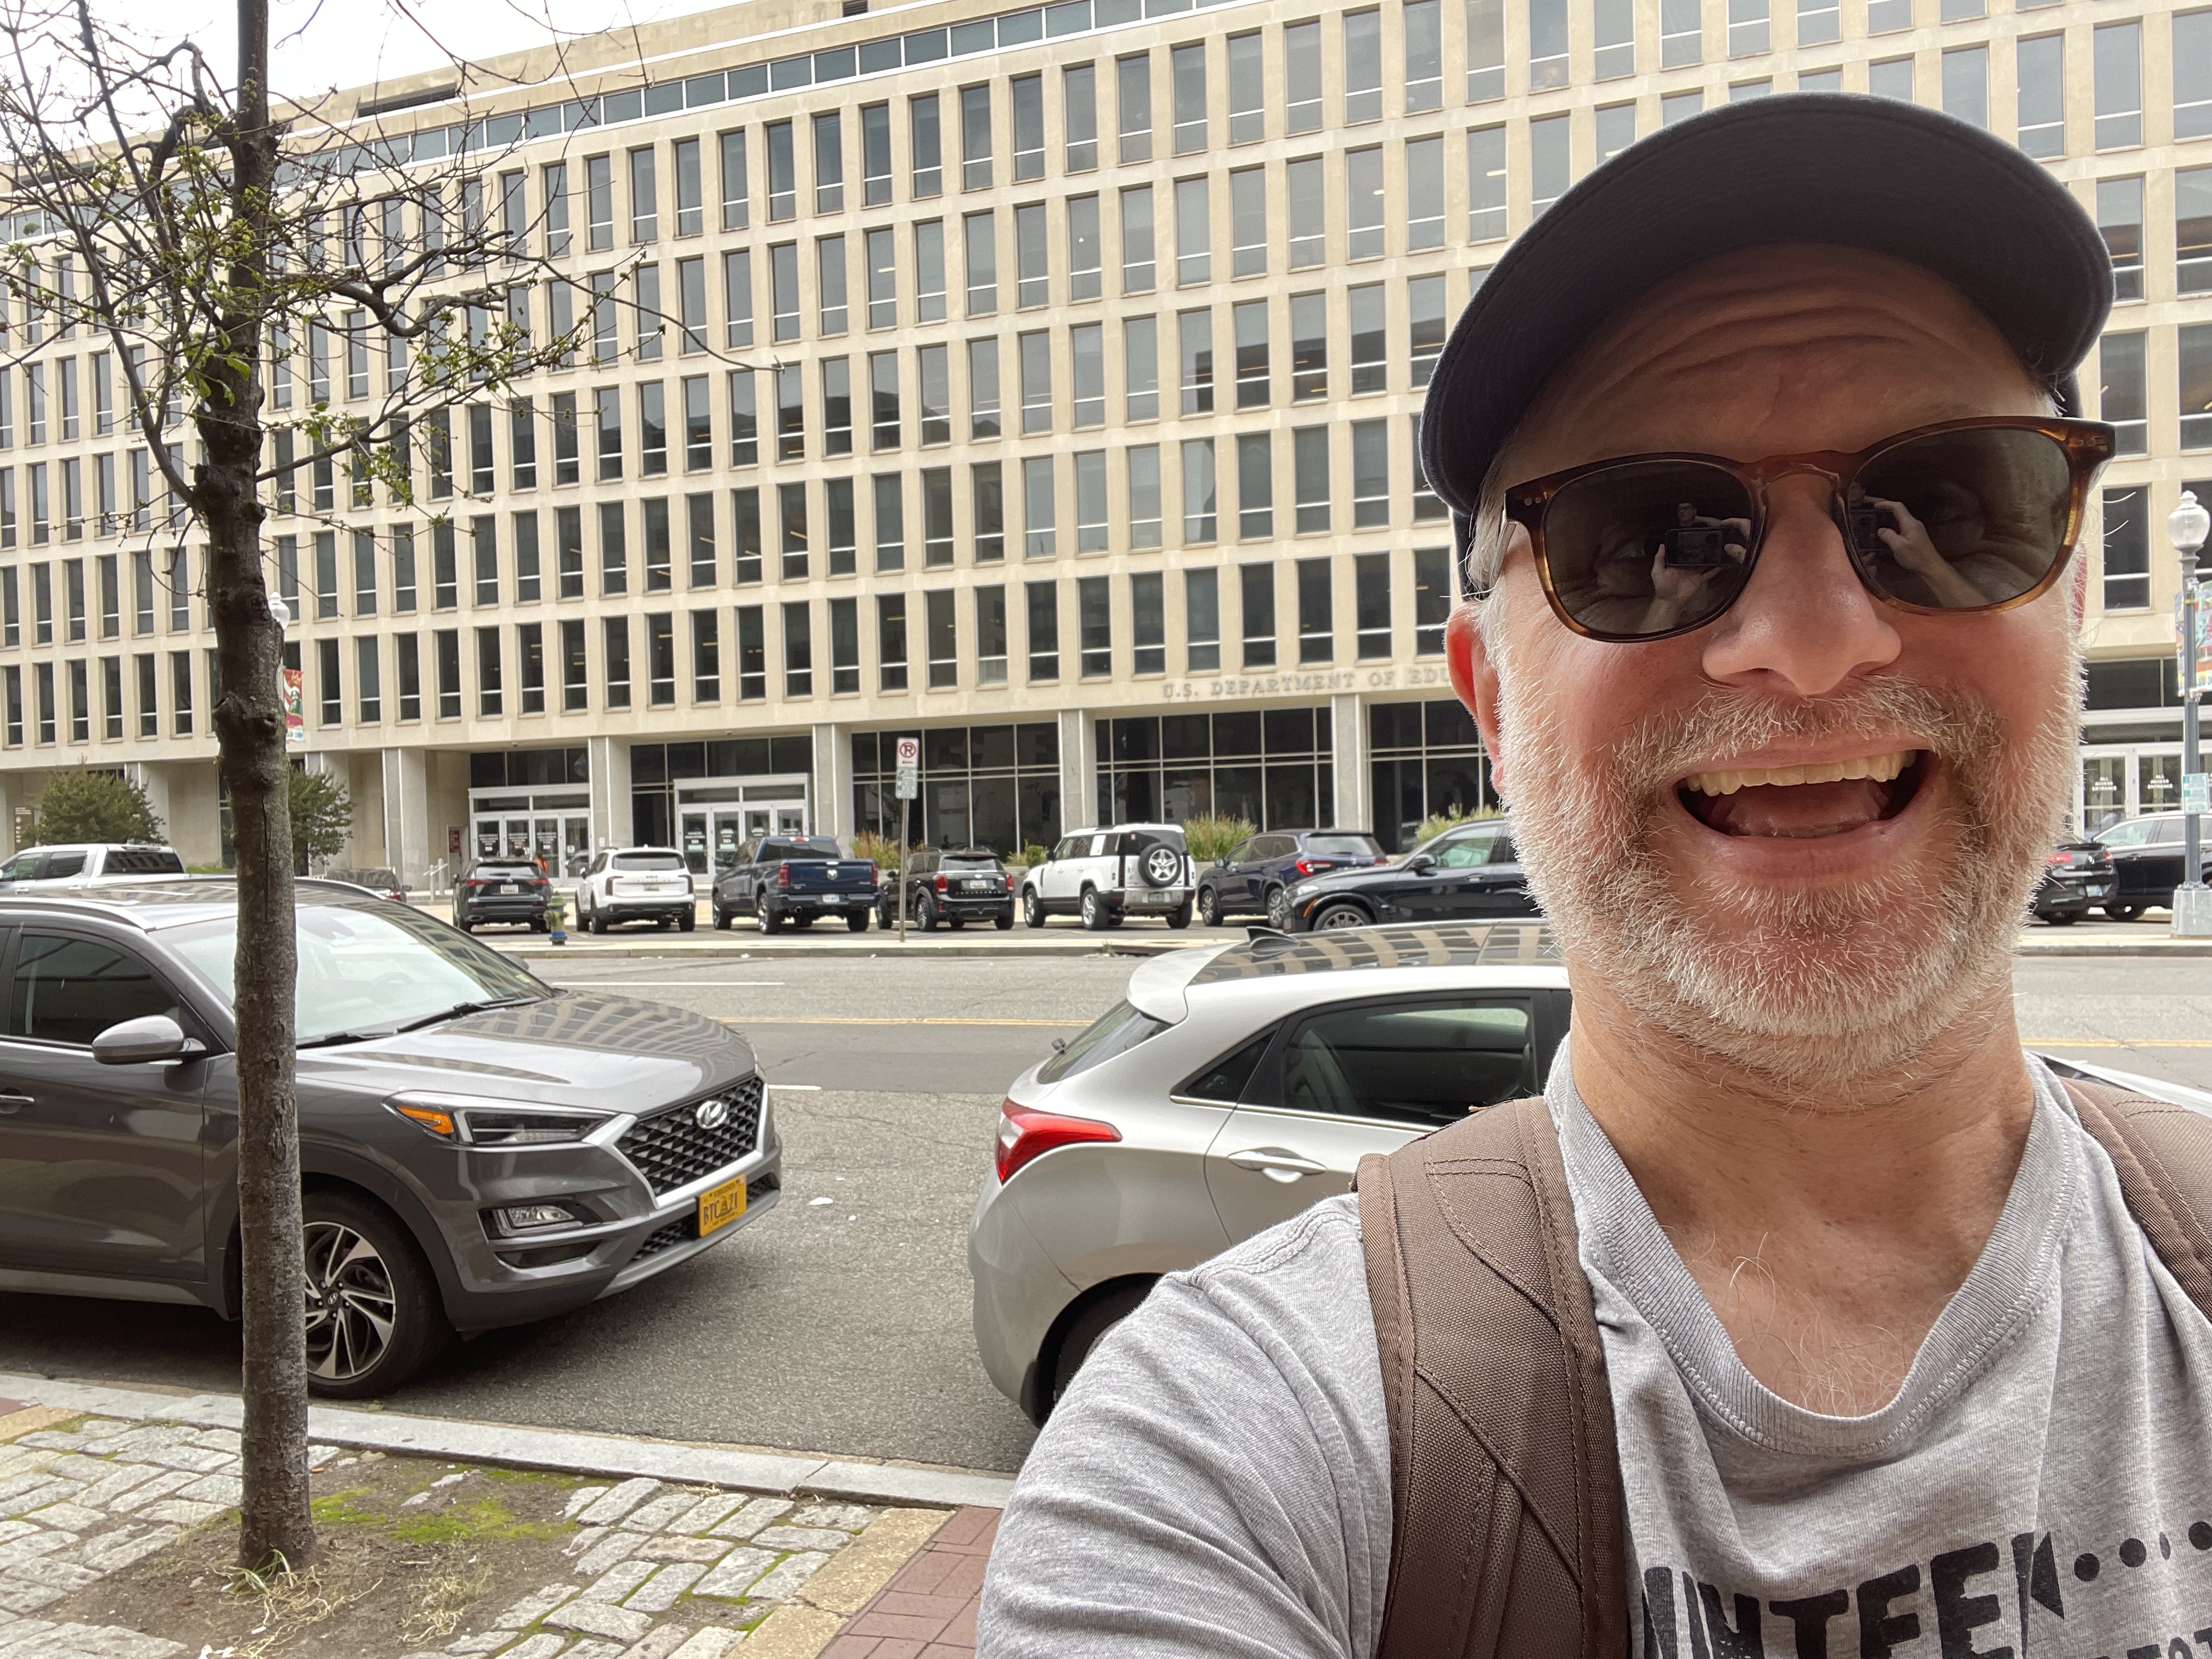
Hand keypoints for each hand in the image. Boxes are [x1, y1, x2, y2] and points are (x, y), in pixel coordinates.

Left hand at [1642, 547, 1719, 631]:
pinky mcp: (1699, 580)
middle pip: (1695, 557)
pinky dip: (1714, 570)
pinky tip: (1721, 564)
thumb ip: (1659, 558)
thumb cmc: (1662, 586)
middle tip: (1709, 541)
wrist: (1670, 601)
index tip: (1694, 537)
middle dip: (1701, 550)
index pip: (1684, 553)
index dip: (1688, 546)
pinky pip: (1708, 574)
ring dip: (1709, 558)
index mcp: (1677, 564)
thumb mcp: (1657, 570)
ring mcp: (1693, 573)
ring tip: (1717, 549)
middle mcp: (1686, 567)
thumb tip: (1662, 545)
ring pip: (1703, 564)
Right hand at [1864, 494, 1982, 606]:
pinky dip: (1893, 527)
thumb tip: (1881, 530)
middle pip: (1899, 511)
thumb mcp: (1899, 547)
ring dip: (1889, 519)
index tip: (1874, 505)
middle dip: (1886, 510)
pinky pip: (1902, 527)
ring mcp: (1916, 530)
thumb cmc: (1915, 557)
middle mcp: (1914, 523)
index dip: (1886, 504)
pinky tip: (1887, 532)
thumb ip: (1888, 536)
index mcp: (1910, 523)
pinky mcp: (1916, 536)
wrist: (1931, 567)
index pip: (1897, 507)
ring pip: (1900, 520)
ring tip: (1877, 521)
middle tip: (1873, 512)